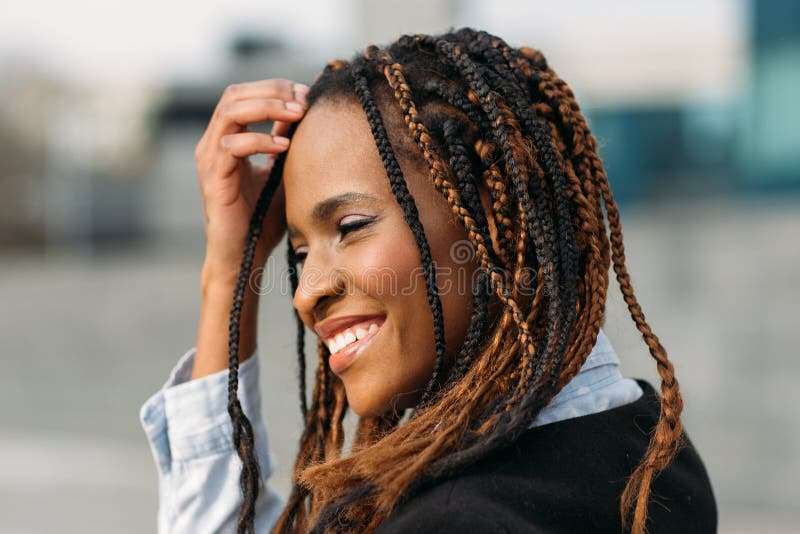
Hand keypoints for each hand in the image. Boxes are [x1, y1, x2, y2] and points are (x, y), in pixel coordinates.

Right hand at [194, 79, 307, 283]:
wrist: (243, 256)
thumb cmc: (261, 218)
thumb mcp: (281, 172)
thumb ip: (287, 142)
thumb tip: (304, 111)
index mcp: (227, 139)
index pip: (244, 94)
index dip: (274, 88)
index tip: (306, 93)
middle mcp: (213, 144)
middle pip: (234, 94)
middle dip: (272, 90)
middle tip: (303, 98)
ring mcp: (210, 159)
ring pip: (230, 112)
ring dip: (267, 107)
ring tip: (297, 114)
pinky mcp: (213, 179)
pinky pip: (232, 147)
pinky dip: (260, 141)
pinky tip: (284, 147)